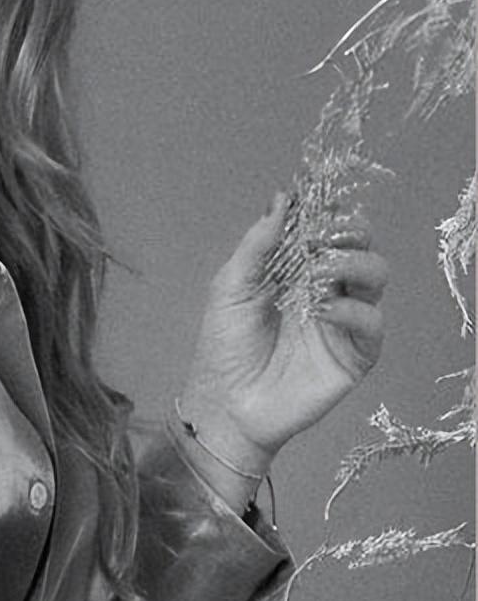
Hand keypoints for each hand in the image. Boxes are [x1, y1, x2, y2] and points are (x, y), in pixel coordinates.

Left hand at [179, 192, 387, 480]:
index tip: (314, 201)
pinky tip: (323, 310)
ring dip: (353, 262)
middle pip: (361, 245)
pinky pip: (372, 324)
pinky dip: (353, 310)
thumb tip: (281, 198)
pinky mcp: (355, 355)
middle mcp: (326, 288)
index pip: (327, 229)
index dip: (327, 211)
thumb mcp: (231, 285)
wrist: (227, 402)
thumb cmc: (224, 343)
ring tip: (320, 270)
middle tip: (319, 237)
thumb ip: (258, 243)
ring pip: (376, 276)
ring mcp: (343, 320)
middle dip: (347, 231)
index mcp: (296, 268)